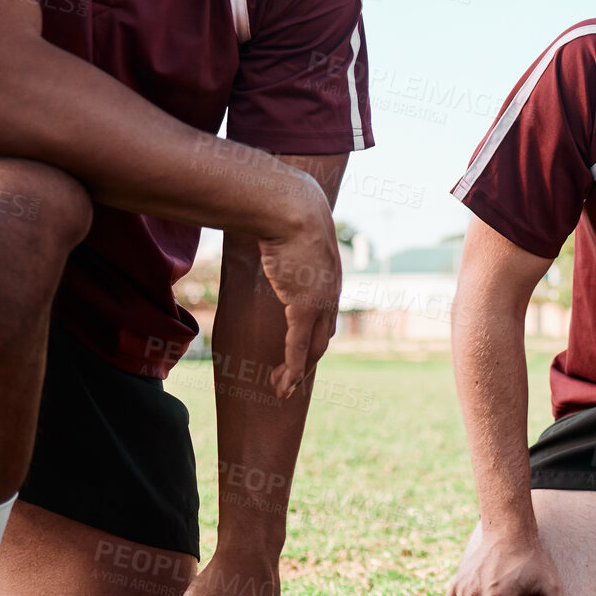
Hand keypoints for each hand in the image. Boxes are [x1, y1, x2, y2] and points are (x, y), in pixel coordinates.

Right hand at [257, 174, 340, 400]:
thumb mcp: (290, 230)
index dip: (313, 335)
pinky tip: (284, 382)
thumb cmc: (287, 211)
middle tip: (291, 378)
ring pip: (313, 348)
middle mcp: (330, 293)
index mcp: (329, 277)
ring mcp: (320, 302)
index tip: (299, 350)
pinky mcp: (303, 306)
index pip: (324, 315)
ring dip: (296, 371)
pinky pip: (298, 345)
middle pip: (323, 337)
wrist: (292, 207)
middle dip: (307, 361)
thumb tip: (265, 230)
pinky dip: (292, 367)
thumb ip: (283, 240)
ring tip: (281, 388)